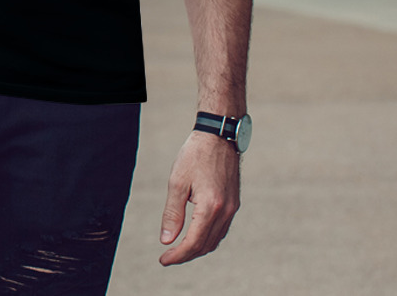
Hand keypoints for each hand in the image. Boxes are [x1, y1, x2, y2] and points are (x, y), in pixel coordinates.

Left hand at [159, 131, 240, 265]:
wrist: (218, 136)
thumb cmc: (195, 155)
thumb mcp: (177, 182)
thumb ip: (172, 213)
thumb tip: (166, 240)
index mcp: (210, 207)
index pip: (193, 242)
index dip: (177, 255)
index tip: (163, 260)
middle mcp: (225, 211)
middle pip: (205, 245)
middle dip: (186, 254)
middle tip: (168, 256)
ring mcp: (232, 208)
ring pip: (215, 240)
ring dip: (198, 248)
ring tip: (179, 249)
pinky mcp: (234, 203)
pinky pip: (222, 229)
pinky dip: (208, 237)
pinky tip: (196, 235)